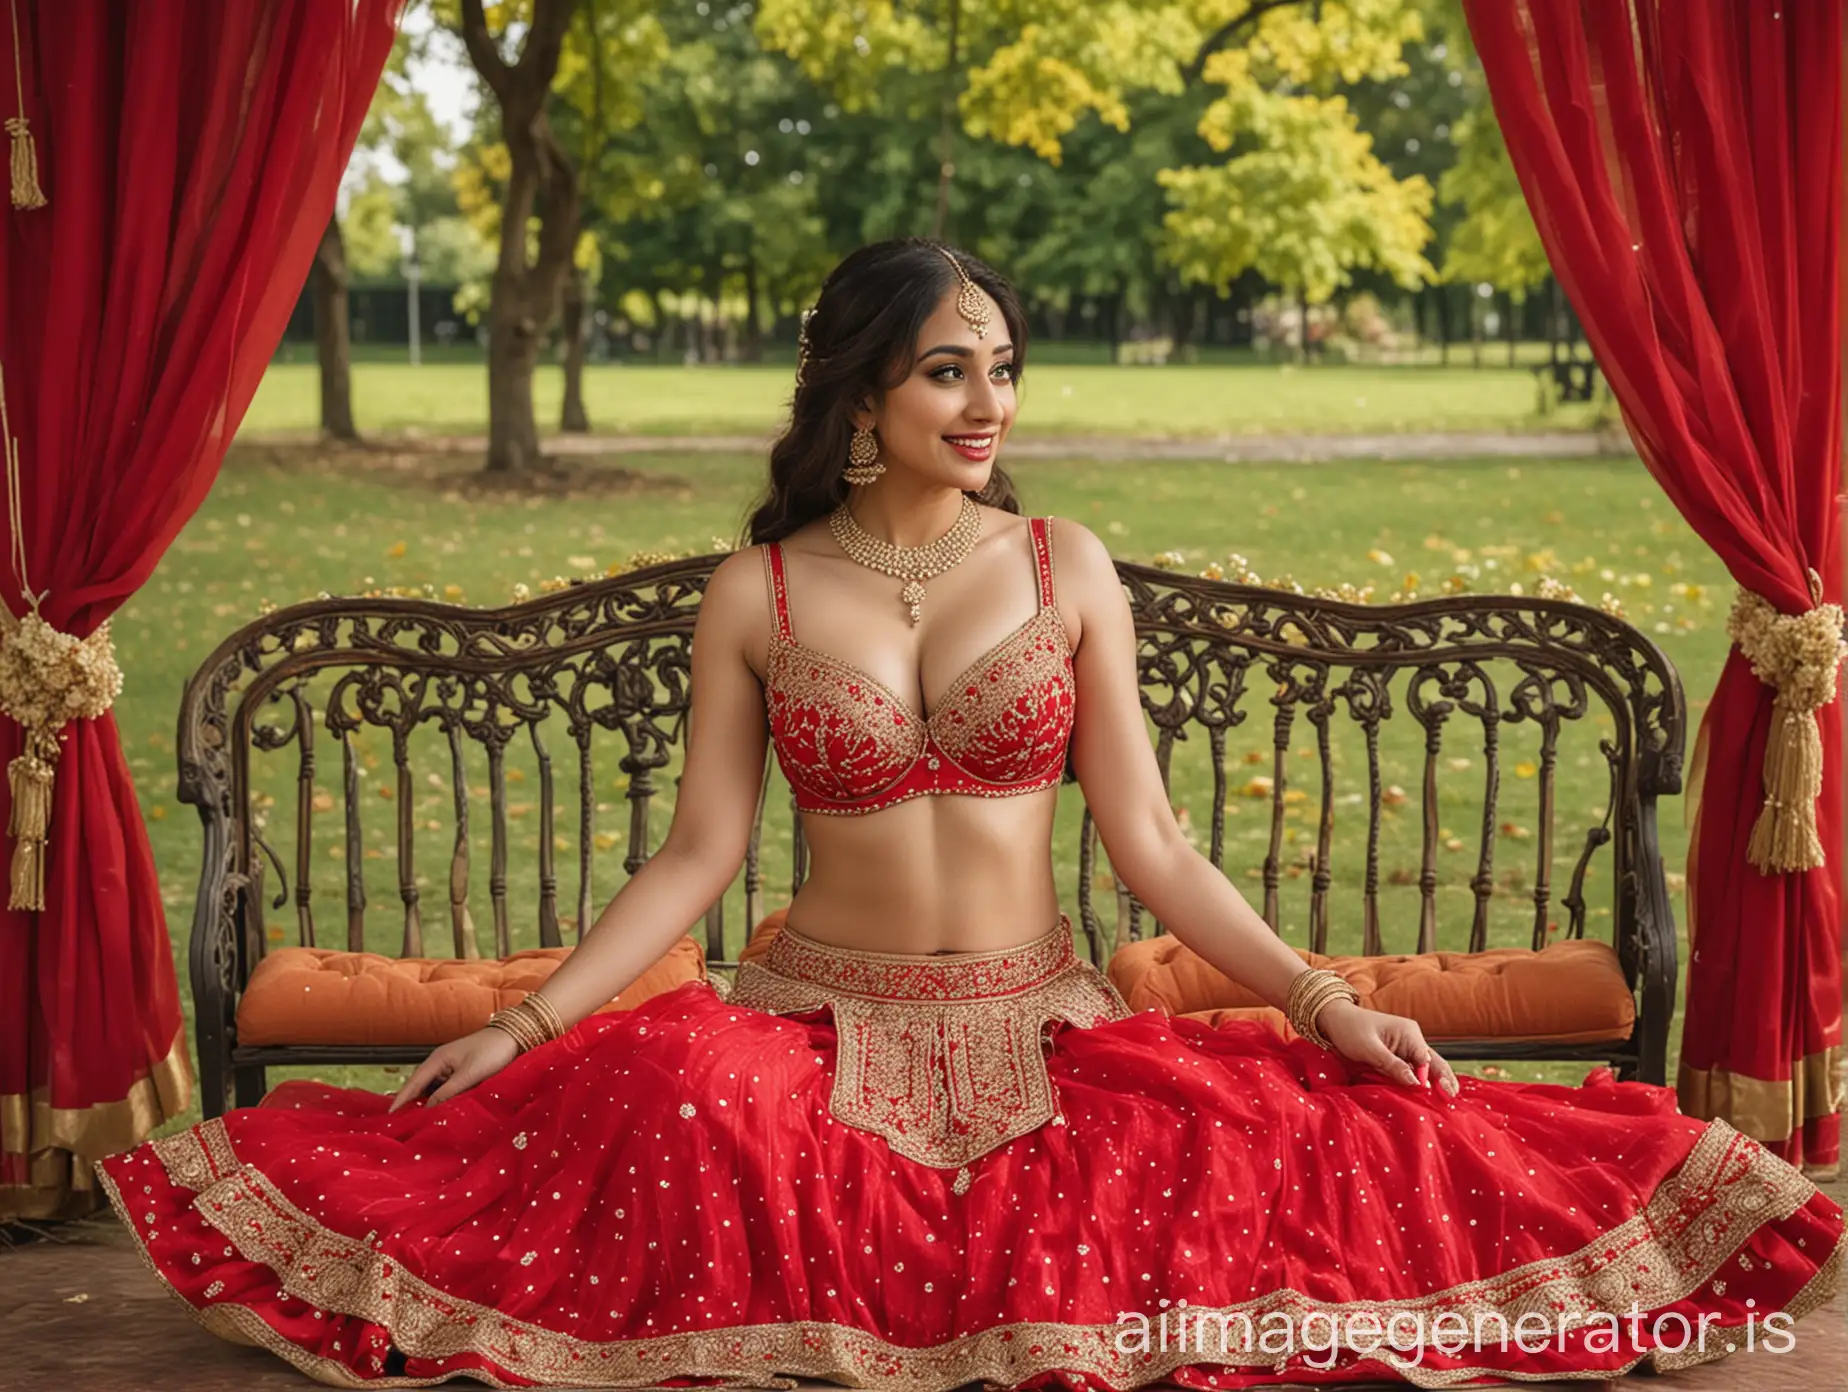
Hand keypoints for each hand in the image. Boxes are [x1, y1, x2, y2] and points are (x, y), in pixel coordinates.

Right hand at [387, 1027, 520, 1111]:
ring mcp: (451, 1066)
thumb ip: (448, 1092)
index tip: (390, 1114)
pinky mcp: (462, 1071)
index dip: (402, 1098)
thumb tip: (428, 1108)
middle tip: (398, 1121)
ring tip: (414, 1119)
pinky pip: (445, 1087)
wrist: (514, 1038)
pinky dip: (440, 1098)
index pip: (414, 1082)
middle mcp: (441, 1062)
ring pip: (433, 1088)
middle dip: (409, 1101)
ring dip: (425, 1101)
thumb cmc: (492, 1052)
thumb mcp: (469, 1074)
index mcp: (438, 1059)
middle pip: (420, 1085)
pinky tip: (439, 1110)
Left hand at [1317, 1000, 1459, 1095]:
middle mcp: (1412, 1040)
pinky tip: (1426, 1097)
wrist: (1334, 1020)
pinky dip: (1418, 1083)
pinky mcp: (1398, 1057)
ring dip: (1432, 1084)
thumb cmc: (1350, 1030)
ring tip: (1446, 1103)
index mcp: (1410, 1033)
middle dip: (1444, 1082)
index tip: (1430, 1096)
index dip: (1430, 1079)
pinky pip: (1412, 1072)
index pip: (1426, 1061)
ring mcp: (1406, 1048)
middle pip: (1433, 1064)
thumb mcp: (1370, 1049)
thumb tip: (1417, 1085)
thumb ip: (1393, 1066)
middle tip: (1453, 1102)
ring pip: (1424, 1070)